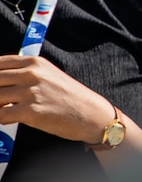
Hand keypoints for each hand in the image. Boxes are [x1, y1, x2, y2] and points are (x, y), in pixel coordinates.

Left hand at [0, 55, 115, 143]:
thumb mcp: (49, 75)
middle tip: (3, 100)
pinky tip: (11, 119)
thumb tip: (1, 81)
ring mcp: (31, 92)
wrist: (91, 114)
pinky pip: (0, 115)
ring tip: (6, 110)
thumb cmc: (70, 97)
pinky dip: (1, 119)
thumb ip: (25, 74)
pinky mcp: (30, 111)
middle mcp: (31, 74)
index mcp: (35, 63)